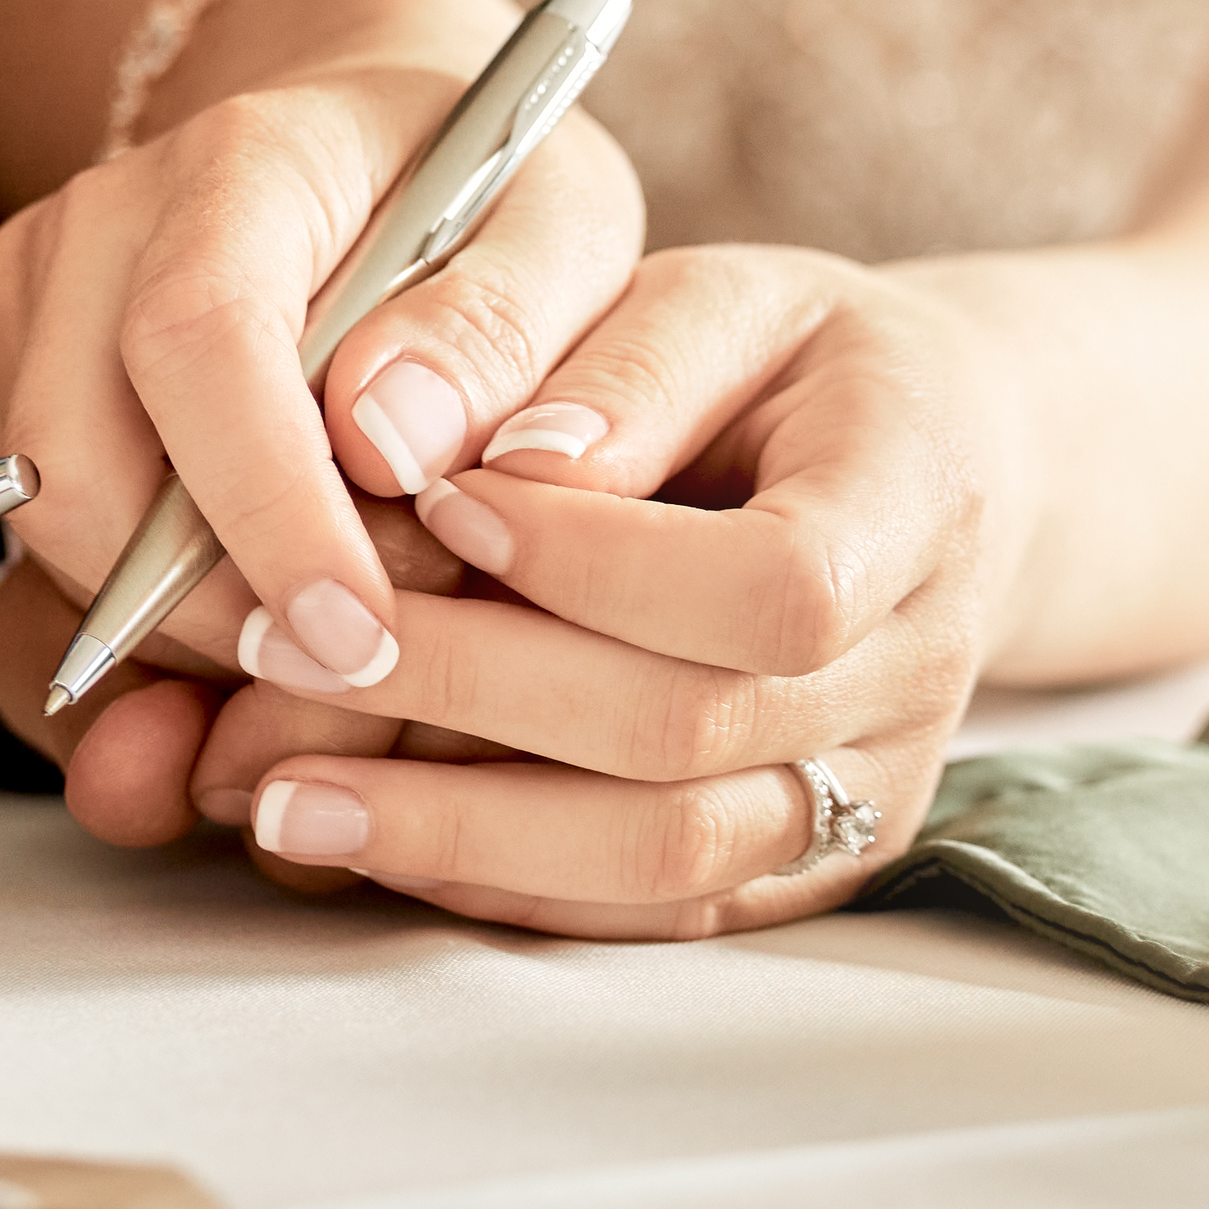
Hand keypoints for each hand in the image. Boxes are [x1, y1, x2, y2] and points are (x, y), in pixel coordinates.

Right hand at [0, 0, 646, 756]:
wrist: (364, 138)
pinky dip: (141, 603)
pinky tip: (252, 566)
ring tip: (328, 599)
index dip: (266, 511)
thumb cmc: (477, 192)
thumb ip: (510, 333)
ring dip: (183, 623)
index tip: (360, 635)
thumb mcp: (569, 233)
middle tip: (365, 653)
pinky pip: (31, 543)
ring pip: (49, 533)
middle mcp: (100, 220)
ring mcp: (22, 294)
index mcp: (246, 161)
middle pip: (79, 472)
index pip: (201, 340)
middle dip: (213, 614)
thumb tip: (402, 445)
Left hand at [171, 245, 1020, 935]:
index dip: (594, 562)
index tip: (438, 503)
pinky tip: (362, 838)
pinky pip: (648, 909)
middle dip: (465, 693)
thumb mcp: (726, 299)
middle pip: (688, 732)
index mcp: (918, 500)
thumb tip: (496, 471)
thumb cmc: (796, 361)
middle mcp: (914, 672)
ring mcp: (867, 789)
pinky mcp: (799, 864)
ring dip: (456, 830)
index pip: (774, 585)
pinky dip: (498, 881)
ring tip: (278, 795)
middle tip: (277, 649)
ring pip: (663, 855)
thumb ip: (624, 371)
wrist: (931, 469)